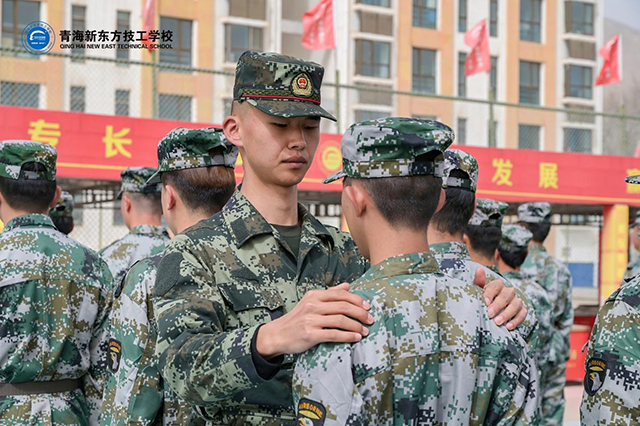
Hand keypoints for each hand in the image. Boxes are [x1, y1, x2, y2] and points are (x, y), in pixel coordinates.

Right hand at [255, 283, 372, 358]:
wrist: (277, 335)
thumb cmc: (297, 319)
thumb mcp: (310, 302)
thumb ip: (329, 294)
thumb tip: (348, 285)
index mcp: (314, 296)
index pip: (341, 294)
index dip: (357, 300)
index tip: (368, 306)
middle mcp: (313, 306)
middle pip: (343, 306)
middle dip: (360, 313)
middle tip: (371, 319)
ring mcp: (311, 320)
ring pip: (340, 320)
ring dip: (356, 326)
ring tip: (365, 331)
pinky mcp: (310, 334)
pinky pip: (334, 334)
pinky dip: (348, 336)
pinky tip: (356, 338)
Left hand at [478, 268, 527, 330]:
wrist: (490, 314)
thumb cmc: (482, 301)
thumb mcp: (478, 292)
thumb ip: (478, 282)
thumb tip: (479, 269)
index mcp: (498, 285)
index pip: (496, 285)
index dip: (490, 293)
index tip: (485, 302)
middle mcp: (509, 292)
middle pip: (506, 295)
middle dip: (498, 305)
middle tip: (489, 314)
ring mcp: (516, 301)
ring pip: (516, 305)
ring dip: (507, 314)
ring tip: (498, 322)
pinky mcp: (522, 311)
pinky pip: (522, 314)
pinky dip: (516, 320)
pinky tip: (508, 327)